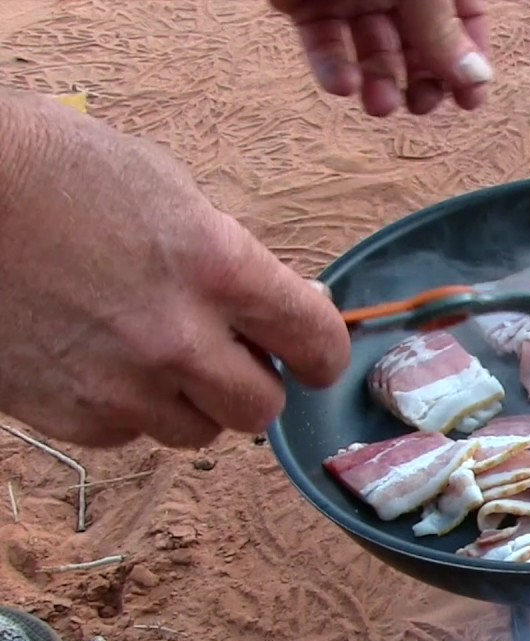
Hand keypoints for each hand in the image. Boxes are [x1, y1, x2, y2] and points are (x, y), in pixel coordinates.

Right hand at [0, 91, 350, 448]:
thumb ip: (231, 258)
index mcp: (220, 268)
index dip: (324, 354)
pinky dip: (125, 408)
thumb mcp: (169, 192)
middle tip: (230, 356)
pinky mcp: (68, 415)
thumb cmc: (58, 171)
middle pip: (261, 410)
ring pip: (197, 433)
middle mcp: (178, 338)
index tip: (316, 357)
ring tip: (153, 353)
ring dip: (191, 402)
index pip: (316, 342)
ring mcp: (120, 385)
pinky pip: (128, 434)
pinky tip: (97, 358)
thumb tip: (282, 303)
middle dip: (253, 384)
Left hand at [271, 0, 491, 116]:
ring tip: (380, 105)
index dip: (469, 59)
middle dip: (422, 77)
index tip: (469, 101)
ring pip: (370, 49)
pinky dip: (332, 67)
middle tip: (422, 106)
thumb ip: (442, 31)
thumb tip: (477, 79)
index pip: (464, 19)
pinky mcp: (304, 2)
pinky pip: (324, 43)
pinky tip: (344, 86)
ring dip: (378, 81)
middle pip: (418, 40)